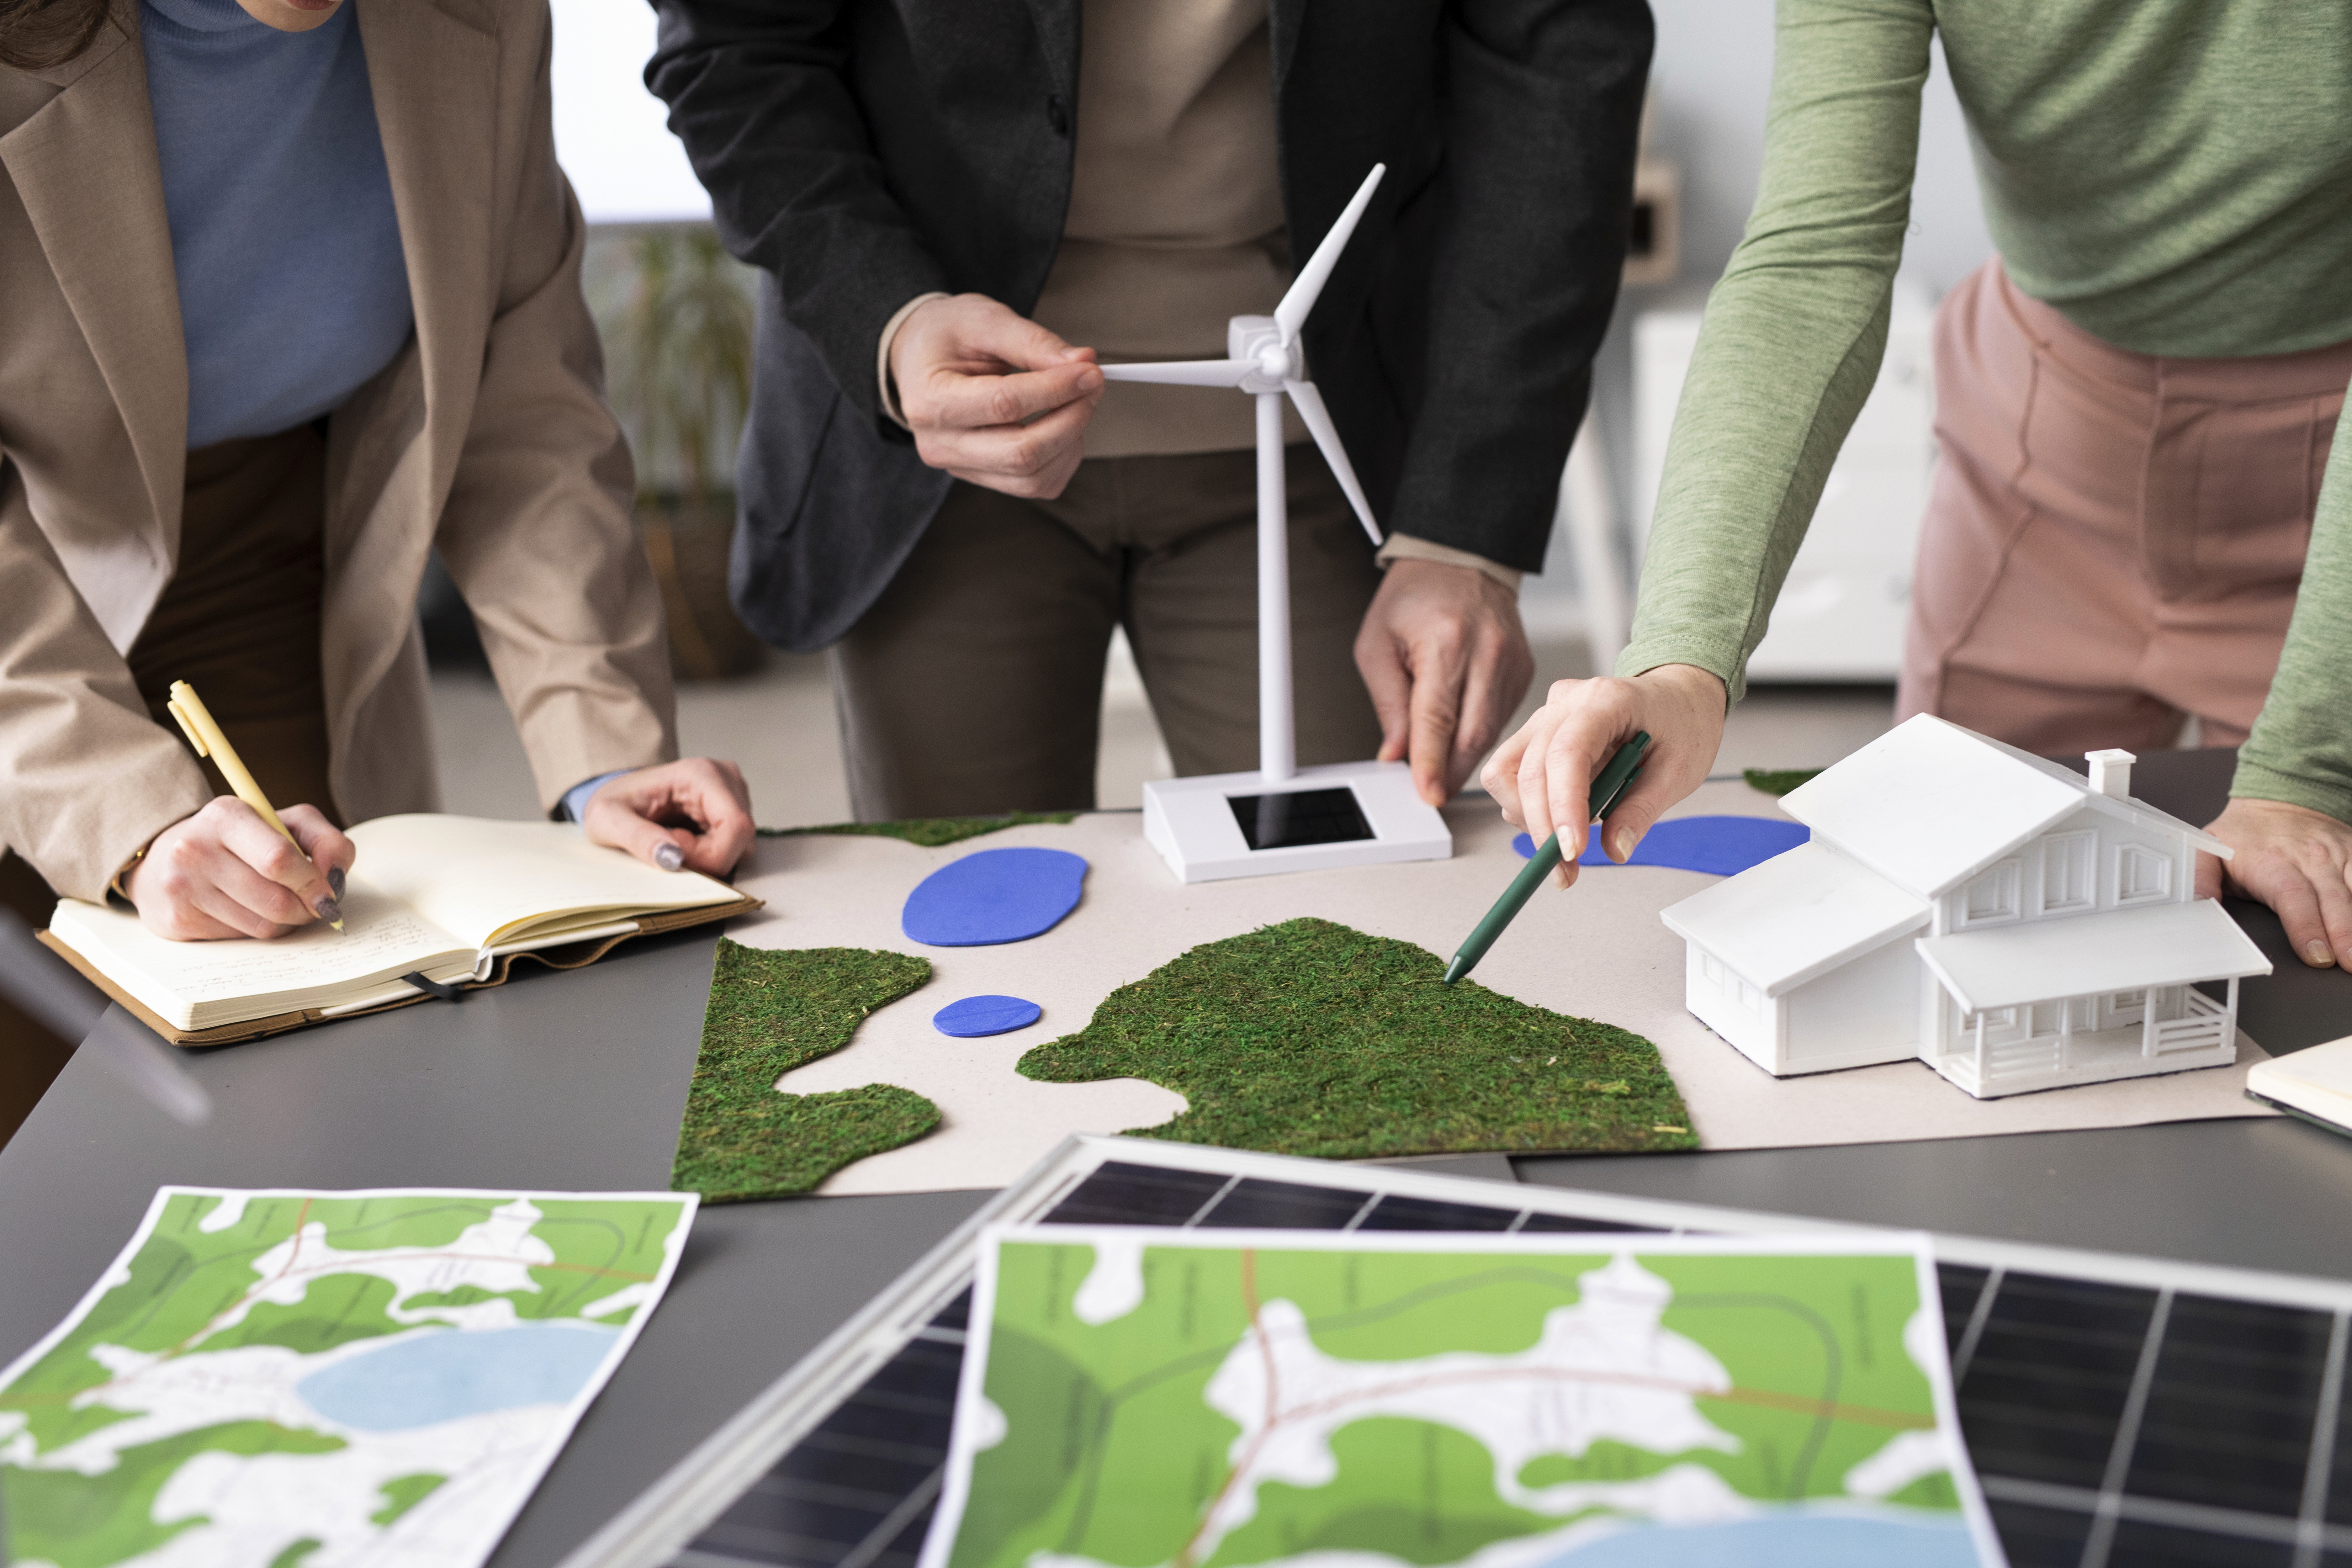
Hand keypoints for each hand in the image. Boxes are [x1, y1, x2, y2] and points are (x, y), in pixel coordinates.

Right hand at [126, 797, 354, 939]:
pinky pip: (241, 938)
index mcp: (226, 816)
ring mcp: (182, 887)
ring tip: (282, 903)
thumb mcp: (286, 823)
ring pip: (263, 926)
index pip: (279, 859)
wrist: (164, 859)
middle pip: (276, 900)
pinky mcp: (177, 920)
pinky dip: (258, 930)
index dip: (314, 882)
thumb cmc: (238, 840)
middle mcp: (195, 849)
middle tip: (314, 904)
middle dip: (307, 908)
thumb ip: (326, 840)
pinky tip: (249, 911)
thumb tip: (336, 876)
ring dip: (287, 922)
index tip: (329, 892)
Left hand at [582, 758, 754, 876]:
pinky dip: (711, 852)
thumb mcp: (607, 820)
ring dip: (709, 855)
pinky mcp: (732, 807)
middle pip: (742, 838)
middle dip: (707, 857)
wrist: (619, 796)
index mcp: (701, 773)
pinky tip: (686, 841)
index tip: (672, 851)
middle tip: (671, 849)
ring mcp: (733, 792)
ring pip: (742, 844)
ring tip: (675, 842)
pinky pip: (736, 844)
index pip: (736, 826)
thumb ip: (637, 838)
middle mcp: (726, 777)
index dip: (709, 853)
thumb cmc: (614, 803)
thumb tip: (671, 857)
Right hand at [889, 294, 1103, 498]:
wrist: (919, 357)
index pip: (1004, 405)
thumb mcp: (985, 319)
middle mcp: (940, 444)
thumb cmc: (948, 334)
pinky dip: (1063, 458)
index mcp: (931, 401)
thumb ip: (1033, 341)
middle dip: (1071, 419)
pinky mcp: (983, 477)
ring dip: (1071, 441)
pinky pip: (1036, 485)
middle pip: (1022, 453)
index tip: (1090, 370)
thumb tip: (1083, 362)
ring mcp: (960, 467)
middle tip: (1092, 384)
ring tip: (1078, 401)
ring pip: (1033, 478)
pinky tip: (1063, 424)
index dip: (1056, 389)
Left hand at [1354, 560, 1536, 805]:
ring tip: (1443, 770)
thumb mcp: (1379, 644)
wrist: (1461, 561)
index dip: (1431, 762)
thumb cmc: (1414, 598)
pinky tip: (1462, 737)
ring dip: (1466, 758)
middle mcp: (1487, 652)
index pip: (1438, 717)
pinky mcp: (1525, 669)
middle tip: (1431, 792)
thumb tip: (1395, 755)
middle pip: (1473, 733)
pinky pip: (1504, 717)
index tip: (1428, 793)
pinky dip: (1481, 735)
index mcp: (1447, 641)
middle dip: (1451, 772)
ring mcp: (1512, 661)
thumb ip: (1388, 703)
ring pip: (1492, 731)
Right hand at [1480, 663, 1726, 888]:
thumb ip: (1642, 810)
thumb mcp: (1679, 771)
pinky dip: (1530, 807)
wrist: (1676, 697)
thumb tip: (1614, 849)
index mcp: (1606, 701)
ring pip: (1504, 773)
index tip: (1571, 851)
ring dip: (1529, 818)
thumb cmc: (1680, 725)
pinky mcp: (1535, 734)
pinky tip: (1567, 812)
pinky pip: (1510, 775)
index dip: (1563, 805)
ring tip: (1571, 836)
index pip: (1567, 753)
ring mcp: (1544, 716)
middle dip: (1541, 830)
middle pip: (1527, 770)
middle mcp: (1564, 703)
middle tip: (1565, 872)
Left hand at [2196, 798, 2351, 969]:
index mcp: (2273, 862)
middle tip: (2349, 964)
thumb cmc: (2244, 834)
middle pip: (2333, 901)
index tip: (2316, 955)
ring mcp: (2341, 856)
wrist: (2280, 797)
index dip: (2305, 927)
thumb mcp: (2208, 850)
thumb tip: (2196, 907)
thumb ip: (2198, 879)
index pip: (2292, 897)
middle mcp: (2312, 859)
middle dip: (2345, 935)